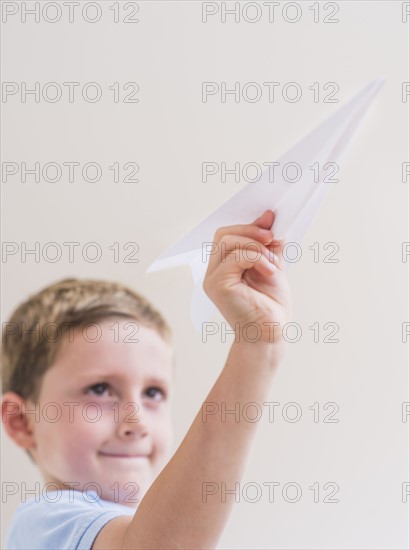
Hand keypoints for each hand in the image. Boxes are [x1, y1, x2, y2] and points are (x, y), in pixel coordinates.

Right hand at [203, 210, 292, 345]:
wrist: (271, 334)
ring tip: (273, 263)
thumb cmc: (271, 306)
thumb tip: (269, 218)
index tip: (271, 221)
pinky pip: (236, 257)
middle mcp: (213, 272)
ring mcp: (212, 279)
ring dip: (256, 247)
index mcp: (223, 267)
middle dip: (250, 231)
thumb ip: (267, 244)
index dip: (248, 225)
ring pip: (228, 242)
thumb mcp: (272, 266)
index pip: (227, 235)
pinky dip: (257, 258)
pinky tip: (270, 272)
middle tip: (272, 237)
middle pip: (223, 234)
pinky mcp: (217, 285)